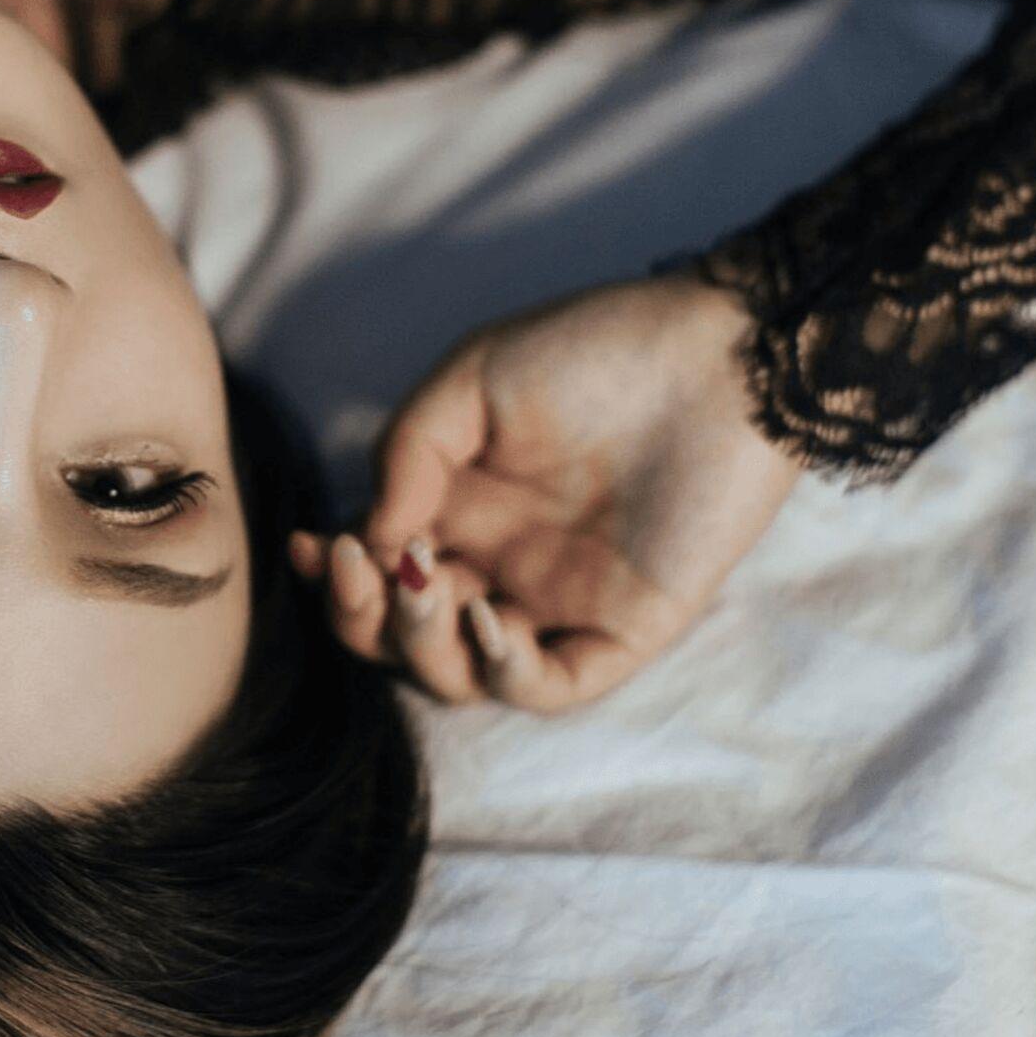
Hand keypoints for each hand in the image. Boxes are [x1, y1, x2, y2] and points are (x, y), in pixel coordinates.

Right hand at [293, 275, 801, 710]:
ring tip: (429, 579)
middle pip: (403, 639)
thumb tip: (374, 536)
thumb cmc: (599, 350)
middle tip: (365, 565)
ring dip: (422, 643)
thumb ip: (406, 452)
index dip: (335, 578)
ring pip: (462, 675)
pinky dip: (502, 671)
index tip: (314, 548)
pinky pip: (547, 686)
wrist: (721, 356)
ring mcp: (557, 603)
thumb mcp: (472, 378)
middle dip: (362, 616)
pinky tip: (485, 617)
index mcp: (460, 508)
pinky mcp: (622, 630)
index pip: (378, 572)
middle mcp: (500, 564)